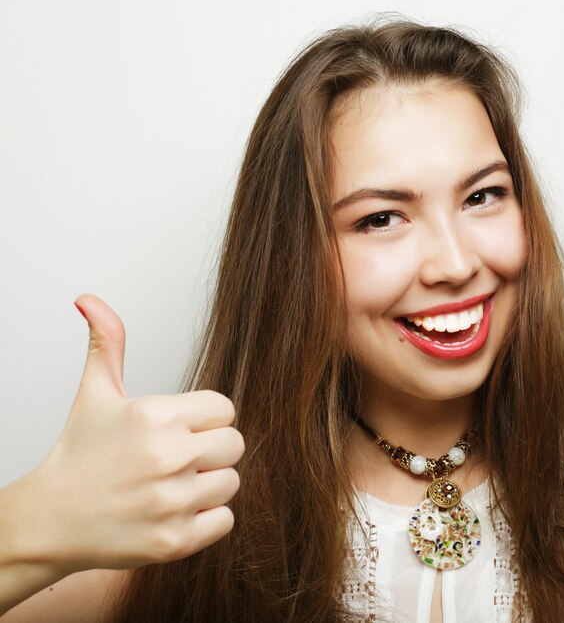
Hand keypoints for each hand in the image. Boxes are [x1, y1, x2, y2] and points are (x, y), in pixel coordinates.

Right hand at [29, 294, 243, 574]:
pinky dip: (207, 518)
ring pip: (232, 482)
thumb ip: (106, 343)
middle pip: (235, 445)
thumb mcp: (95, 393)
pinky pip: (225, 520)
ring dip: (209, 483)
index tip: (183, 428)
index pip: (225, 409)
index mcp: (156, 416)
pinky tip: (175, 510)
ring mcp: (172, 503)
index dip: (206, 418)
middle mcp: (168, 458)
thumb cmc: (78, 454)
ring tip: (173, 484)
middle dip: (212, 449)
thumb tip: (89, 300)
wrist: (50, 520)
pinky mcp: (174, 542)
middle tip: (179, 457)